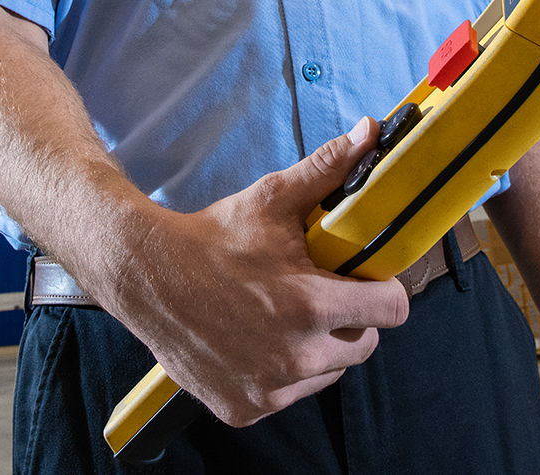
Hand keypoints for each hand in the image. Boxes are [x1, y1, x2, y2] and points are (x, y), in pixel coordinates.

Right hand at [103, 117, 409, 426]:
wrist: (146, 276)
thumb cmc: (212, 238)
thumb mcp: (271, 201)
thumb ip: (327, 171)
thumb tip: (369, 131)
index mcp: (312, 307)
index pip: (393, 310)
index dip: (383, 289)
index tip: (363, 278)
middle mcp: (297, 357)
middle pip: (366, 344)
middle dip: (351, 317)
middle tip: (319, 291)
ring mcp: (271, 389)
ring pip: (330, 371)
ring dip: (319, 347)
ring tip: (285, 315)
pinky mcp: (246, 408)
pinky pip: (291, 393)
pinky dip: (283, 373)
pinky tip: (258, 340)